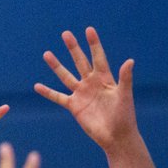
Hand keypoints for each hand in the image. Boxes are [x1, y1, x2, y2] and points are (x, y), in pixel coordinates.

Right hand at [35, 27, 136, 150]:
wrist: (116, 137)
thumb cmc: (125, 116)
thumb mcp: (125, 95)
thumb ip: (125, 78)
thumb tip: (130, 61)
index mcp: (105, 79)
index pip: (98, 57)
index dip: (94, 44)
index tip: (89, 30)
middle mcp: (92, 83)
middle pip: (80, 62)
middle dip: (73, 48)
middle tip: (66, 34)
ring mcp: (82, 94)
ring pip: (66, 76)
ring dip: (56, 66)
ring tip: (47, 54)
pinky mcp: (74, 106)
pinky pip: (58, 97)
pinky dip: (48, 92)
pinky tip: (37, 86)